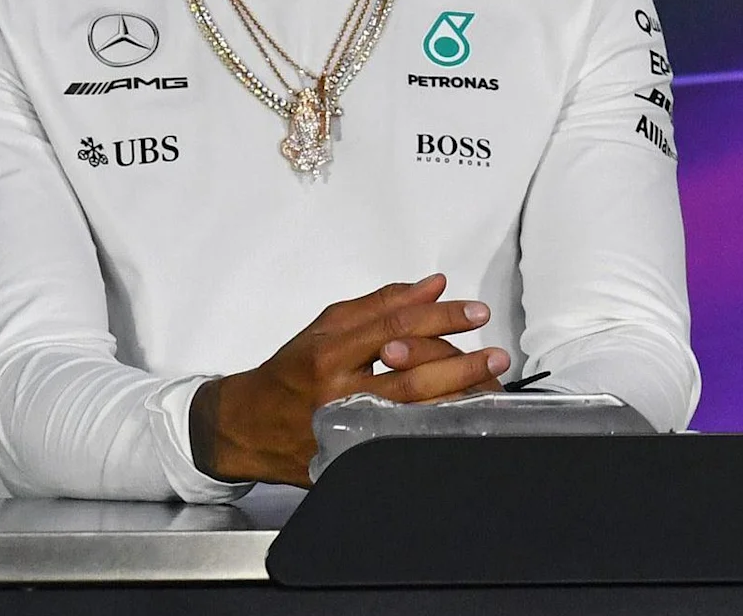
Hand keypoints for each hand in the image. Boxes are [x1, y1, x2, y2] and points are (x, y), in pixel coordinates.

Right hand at [192, 274, 509, 483]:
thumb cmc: (291, 370)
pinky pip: (399, 443)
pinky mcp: (348, 457)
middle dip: (461, 365)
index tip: (476, 312)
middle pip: (410, 377)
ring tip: (491, 386)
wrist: (245, 426)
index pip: (396, 328)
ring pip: (410, 415)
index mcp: (330, 354)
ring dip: (457, 400)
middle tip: (497, 354)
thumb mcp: (328, 327)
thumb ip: (382, 304)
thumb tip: (434, 285)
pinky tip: (460, 421)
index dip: (442, 317)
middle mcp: (336, 394)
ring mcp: (344, 430)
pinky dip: (431, 430)